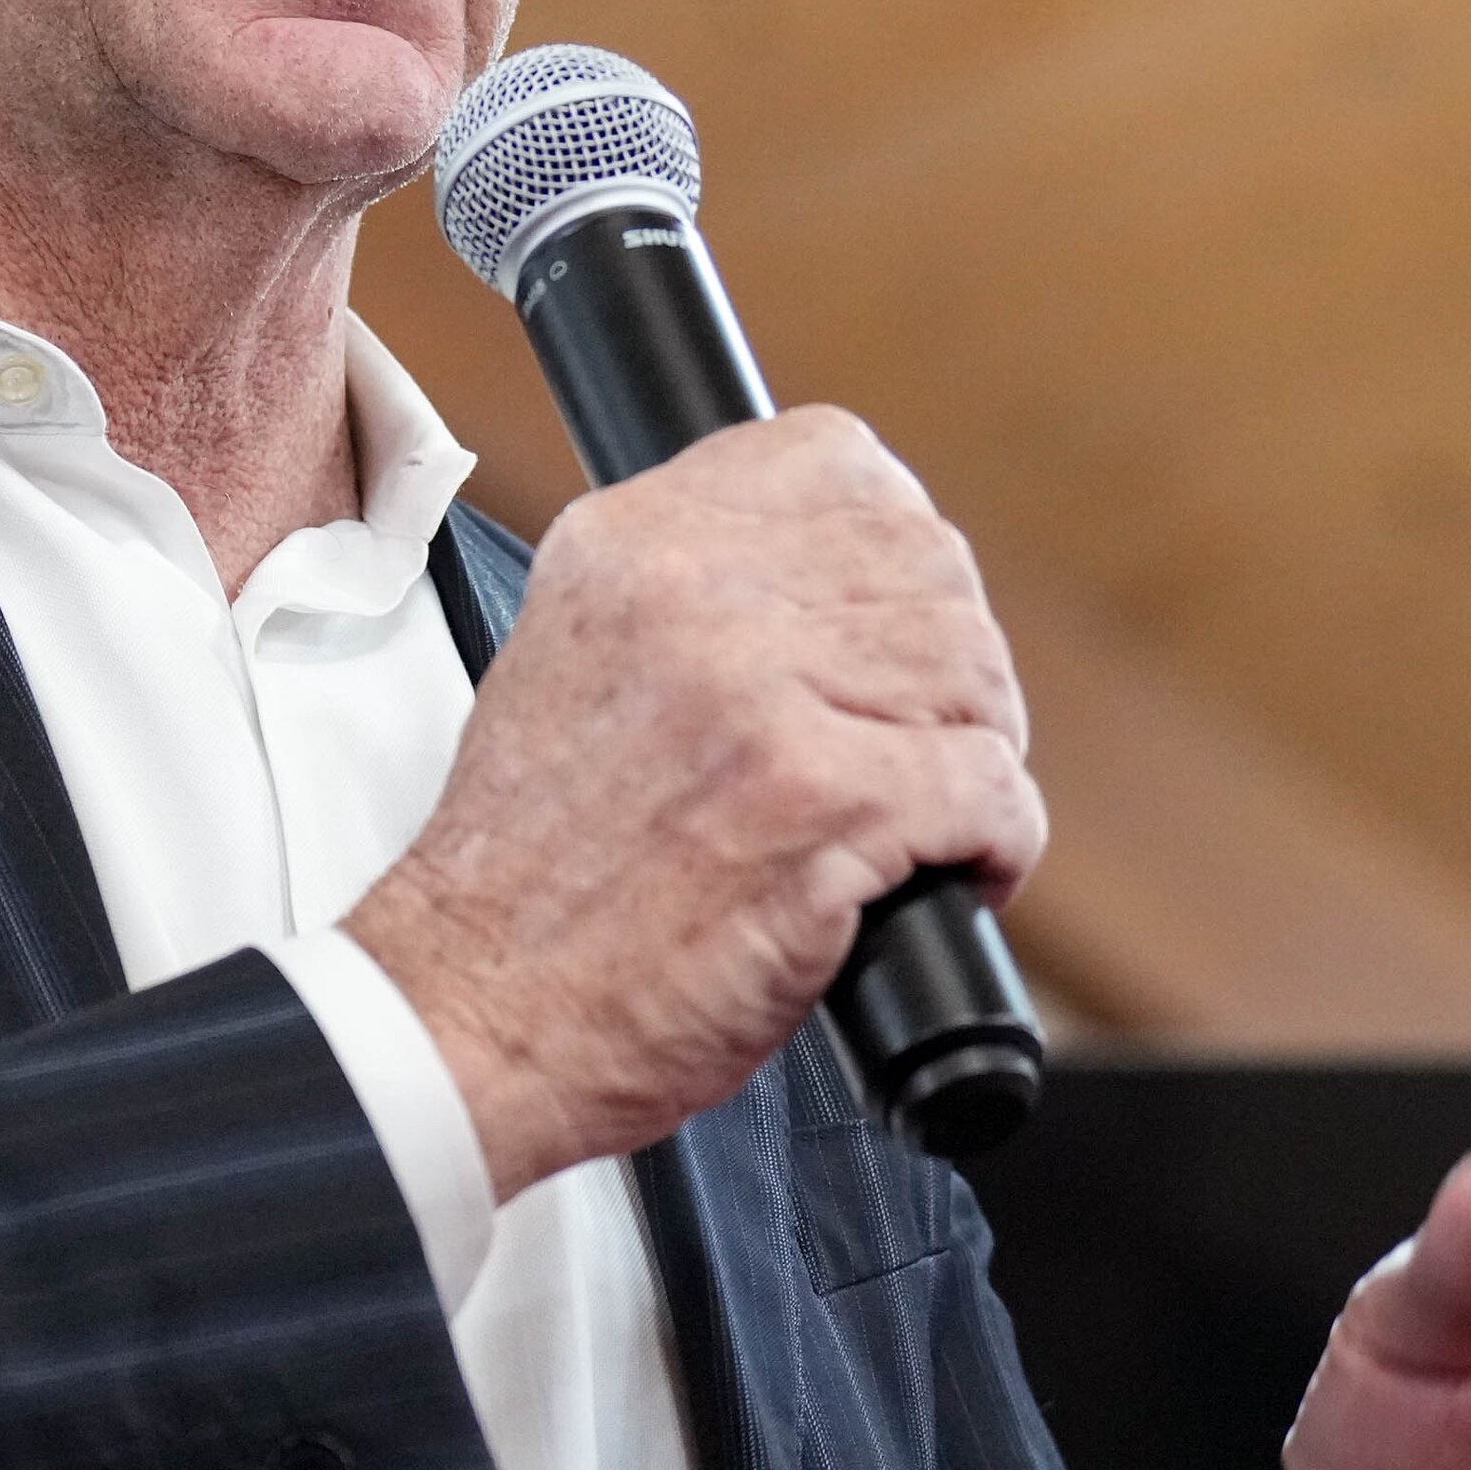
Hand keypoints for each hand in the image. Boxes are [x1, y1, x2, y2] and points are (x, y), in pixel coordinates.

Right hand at [345, 409, 1041, 1197]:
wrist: (476, 1010)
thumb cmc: (531, 876)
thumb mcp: (568, 663)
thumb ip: (686, 597)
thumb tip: (841, 579)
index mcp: (626, 546)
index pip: (838, 459)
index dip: (893, 549)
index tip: (884, 629)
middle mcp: (689, 594)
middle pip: (931, 567)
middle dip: (949, 670)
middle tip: (911, 751)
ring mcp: (760, 694)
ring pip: (975, 676)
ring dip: (974, 759)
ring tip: (921, 822)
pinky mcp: (823, 804)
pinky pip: (993, 792)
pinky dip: (994, 849)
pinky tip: (941, 881)